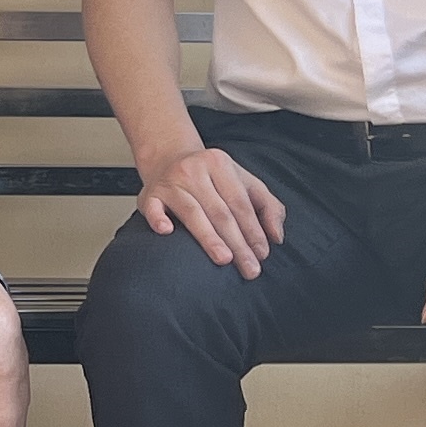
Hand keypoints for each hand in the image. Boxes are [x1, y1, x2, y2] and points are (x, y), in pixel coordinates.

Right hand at [136, 142, 285, 277]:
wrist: (168, 158)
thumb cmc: (210, 177)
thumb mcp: (244, 182)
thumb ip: (268, 206)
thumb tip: (277, 237)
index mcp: (219, 164)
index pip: (240, 202)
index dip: (253, 229)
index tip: (263, 253)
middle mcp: (194, 171)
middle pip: (220, 211)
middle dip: (238, 242)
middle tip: (249, 268)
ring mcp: (170, 182)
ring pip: (192, 213)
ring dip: (209, 237)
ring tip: (224, 259)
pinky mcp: (149, 195)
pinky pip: (152, 208)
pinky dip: (158, 219)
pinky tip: (167, 232)